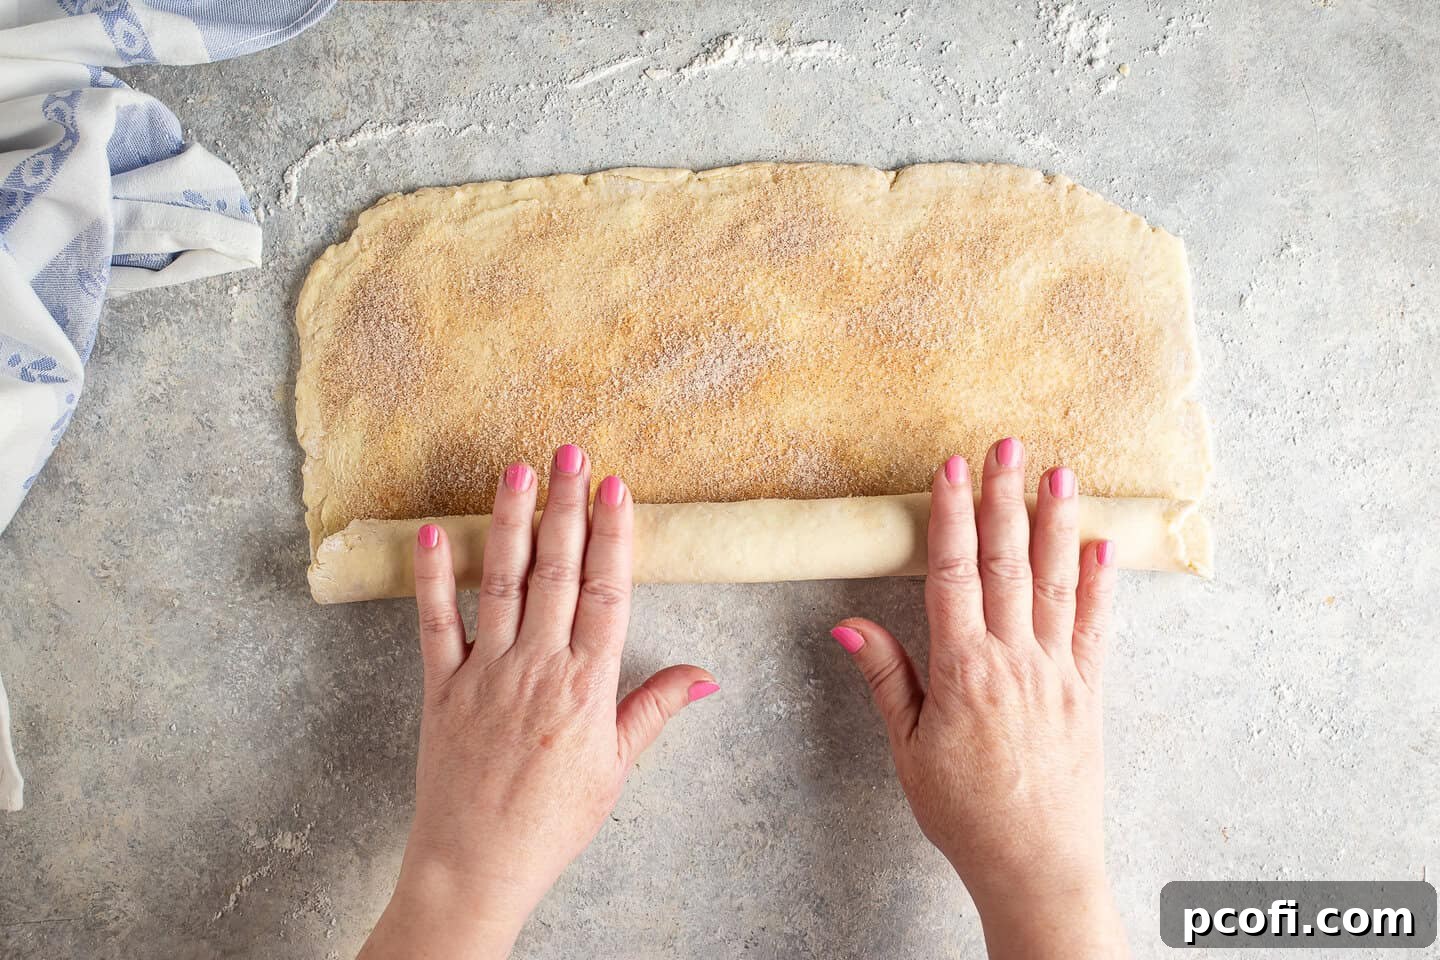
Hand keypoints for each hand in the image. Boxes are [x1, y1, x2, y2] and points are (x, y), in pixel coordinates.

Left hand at [360, 444, 717, 959]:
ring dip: (509, 523)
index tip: (616, 487)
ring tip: (516, 470)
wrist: (477, 867)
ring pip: (501, 584)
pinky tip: (434, 533)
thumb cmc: (552, 822)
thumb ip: (654, 710)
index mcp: (587, 687)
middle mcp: (538, 669)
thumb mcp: (616, 768)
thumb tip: (705, 676)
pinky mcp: (441, 689)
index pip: (605, 593)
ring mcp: (486, 675)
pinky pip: (436, 624)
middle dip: (565, 506)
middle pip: (555, 573)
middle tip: (570, 451)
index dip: (612, 535)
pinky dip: (433, 577)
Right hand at [831, 438, 1127, 958]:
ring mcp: (1059, 673)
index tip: (950, 468)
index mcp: (964, 671)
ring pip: (1057, 583)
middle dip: (1005, 498)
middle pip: (1008, 563)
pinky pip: (1096, 626)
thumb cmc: (965, 813)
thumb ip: (888, 678)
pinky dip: (1101, 583)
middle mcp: (1015, 661)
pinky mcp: (1090, 692)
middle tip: (1006, 445)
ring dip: (1057, 524)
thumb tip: (849, 622)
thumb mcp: (909, 749)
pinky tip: (1102, 545)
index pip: (954, 575)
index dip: (952, 516)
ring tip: (1060, 473)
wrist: (1037, 865)